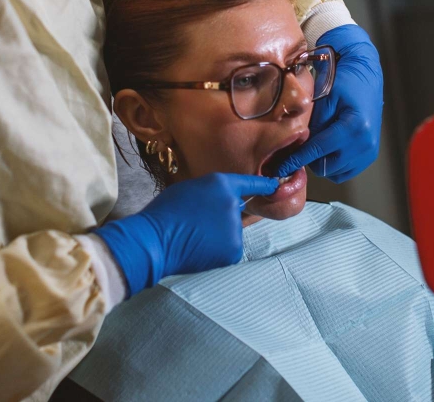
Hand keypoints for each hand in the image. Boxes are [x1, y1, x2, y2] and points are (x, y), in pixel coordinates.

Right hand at [93, 173, 278, 296]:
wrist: (155, 240)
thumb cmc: (166, 212)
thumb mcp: (191, 188)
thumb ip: (213, 192)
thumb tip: (226, 203)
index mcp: (221, 185)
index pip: (250, 183)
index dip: (265, 185)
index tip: (278, 186)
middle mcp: (234, 205)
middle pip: (238, 212)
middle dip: (223, 217)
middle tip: (197, 222)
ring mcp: (235, 229)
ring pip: (232, 231)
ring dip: (220, 234)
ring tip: (195, 236)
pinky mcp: (233, 250)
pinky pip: (228, 248)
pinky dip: (217, 250)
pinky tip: (199, 248)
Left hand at [275, 24, 383, 181]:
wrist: (365, 75)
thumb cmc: (343, 82)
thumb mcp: (324, 99)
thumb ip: (312, 126)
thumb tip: (298, 149)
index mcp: (354, 127)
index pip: (318, 151)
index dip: (296, 160)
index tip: (280, 168)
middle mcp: (365, 143)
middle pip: (326, 167)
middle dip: (309, 159)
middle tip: (301, 146)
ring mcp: (369, 151)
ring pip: (335, 172)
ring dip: (322, 162)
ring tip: (318, 144)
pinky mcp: (370, 155)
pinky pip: (346, 171)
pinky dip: (334, 164)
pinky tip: (329, 149)